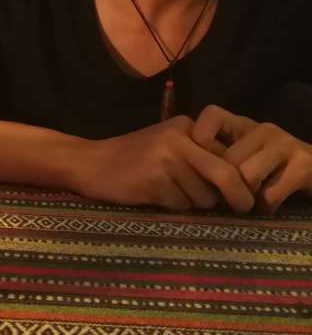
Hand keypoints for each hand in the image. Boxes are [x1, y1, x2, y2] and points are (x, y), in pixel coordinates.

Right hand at [81, 115, 254, 212]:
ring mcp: (166, 159)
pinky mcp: (154, 181)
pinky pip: (181, 205)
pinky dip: (173, 206)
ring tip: (168, 192)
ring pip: (203, 196)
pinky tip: (154, 195)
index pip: (226, 155)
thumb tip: (239, 185)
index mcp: (186, 126)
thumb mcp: (168, 146)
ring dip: (193, 203)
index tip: (242, 193)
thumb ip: (199, 157)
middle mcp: (179, 139)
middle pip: (224, 174)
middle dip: (238, 196)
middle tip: (244, 209)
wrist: (90, 163)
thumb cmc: (133, 159)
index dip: (238, 178)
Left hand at [193, 105, 311, 212]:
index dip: (200, 141)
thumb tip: (185, 173)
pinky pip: (268, 195)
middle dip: (223, 185)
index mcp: (244, 124)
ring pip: (245, 176)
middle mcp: (264, 129)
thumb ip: (218, 159)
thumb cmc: (272, 171)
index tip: (202, 165)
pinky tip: (269, 206)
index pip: (210, 115)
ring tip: (250, 202)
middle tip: (229, 198)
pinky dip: (265, 207)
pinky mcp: (303, 166)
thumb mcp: (243, 157)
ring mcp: (285, 144)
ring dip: (245, 198)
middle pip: (226, 160)